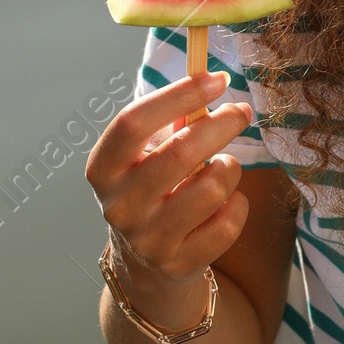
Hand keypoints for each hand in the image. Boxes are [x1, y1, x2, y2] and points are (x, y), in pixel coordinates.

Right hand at [86, 74, 254, 313]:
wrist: (143, 262)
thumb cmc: (152, 190)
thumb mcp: (145, 156)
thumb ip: (172, 123)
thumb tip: (212, 83)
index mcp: (104, 168)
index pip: (133, 122)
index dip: (179, 95)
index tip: (216, 79)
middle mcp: (119, 205)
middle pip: (180, 152)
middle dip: (221, 125)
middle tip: (240, 113)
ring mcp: (147, 238)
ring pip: (211, 189)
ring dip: (229, 169)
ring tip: (224, 167)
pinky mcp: (177, 264)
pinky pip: (227, 224)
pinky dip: (237, 205)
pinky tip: (227, 202)